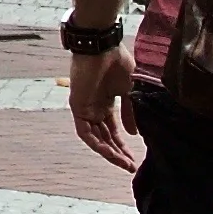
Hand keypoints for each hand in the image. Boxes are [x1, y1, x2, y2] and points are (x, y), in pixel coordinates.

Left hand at [69, 43, 141, 171]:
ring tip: (124, 164)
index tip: (135, 159)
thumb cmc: (117, 63)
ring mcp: (85, 108)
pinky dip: (96, 143)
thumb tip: (133, 134)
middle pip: (104, 137)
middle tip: (131, 166)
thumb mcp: (129, 91)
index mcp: (106, 104)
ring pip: (95, 138)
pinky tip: (109, 153)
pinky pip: (85, 131)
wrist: (103, 47)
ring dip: (108, 152)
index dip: (123, 145)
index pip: (113, 131)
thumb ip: (130, 112)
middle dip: (118, 153)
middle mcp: (95, 109)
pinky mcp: (77, 107)